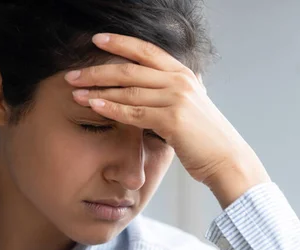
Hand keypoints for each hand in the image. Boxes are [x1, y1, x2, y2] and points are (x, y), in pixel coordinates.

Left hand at [65, 33, 270, 207]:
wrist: (227, 160)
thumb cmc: (204, 139)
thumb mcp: (189, 107)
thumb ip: (168, 95)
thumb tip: (144, 91)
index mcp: (183, 74)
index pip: (146, 51)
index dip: (120, 43)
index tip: (97, 40)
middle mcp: (180, 81)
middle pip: (130, 69)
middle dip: (97, 70)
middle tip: (73, 74)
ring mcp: (177, 99)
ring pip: (129, 89)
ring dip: (98, 90)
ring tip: (76, 91)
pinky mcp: (173, 120)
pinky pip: (134, 112)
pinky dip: (112, 109)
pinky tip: (94, 105)